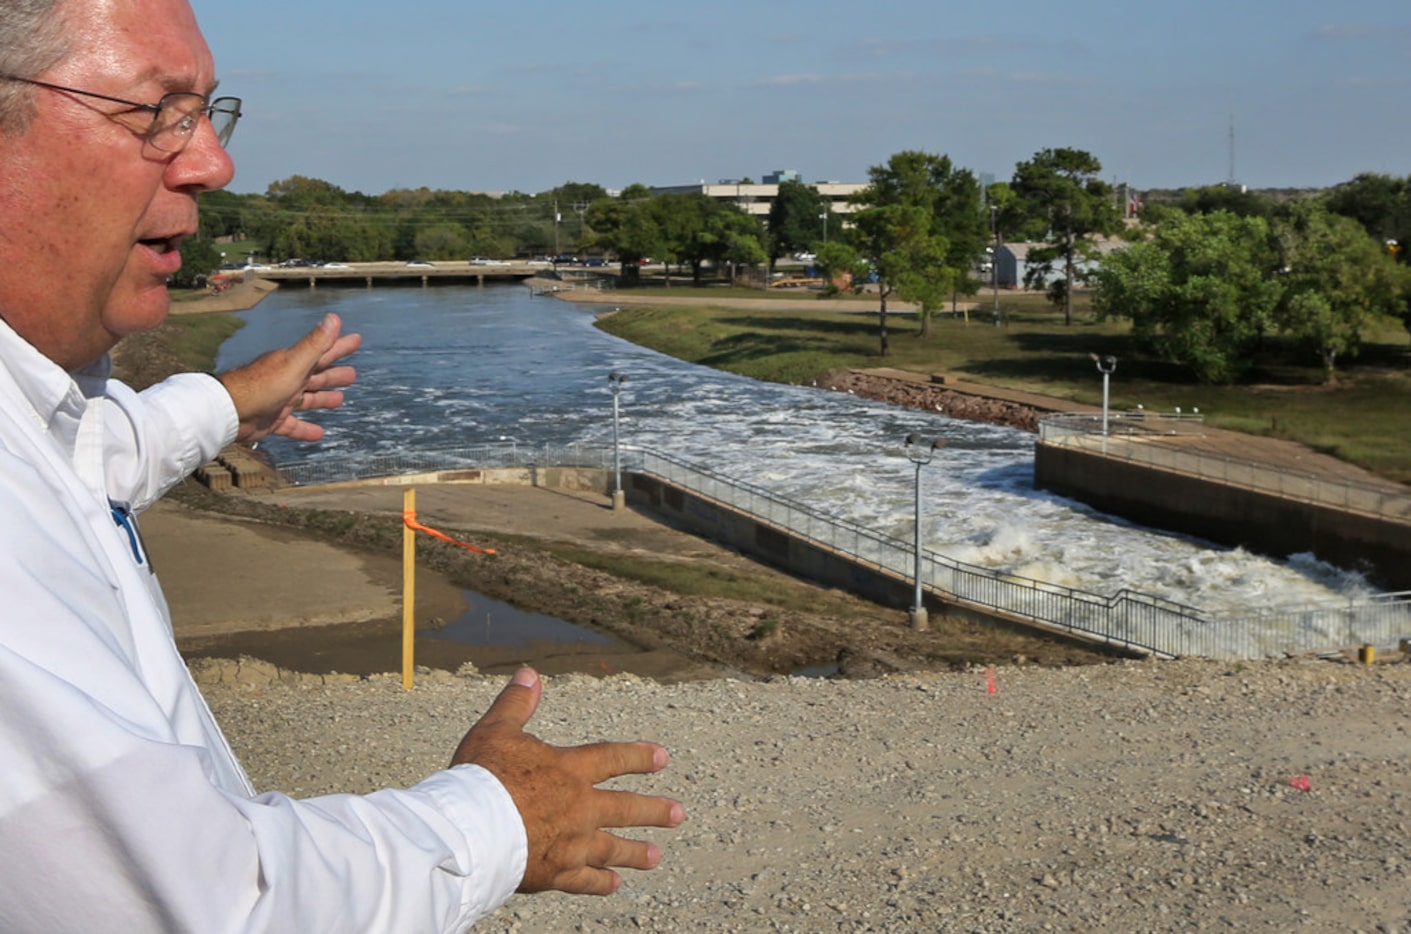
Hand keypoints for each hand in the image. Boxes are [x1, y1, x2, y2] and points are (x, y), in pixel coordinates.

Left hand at [216, 313, 361, 443]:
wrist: (229, 411)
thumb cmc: (262, 386)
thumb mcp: (294, 364)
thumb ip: (315, 344)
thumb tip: (334, 318)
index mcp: (295, 364)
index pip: (323, 353)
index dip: (340, 346)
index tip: (356, 339)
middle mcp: (289, 380)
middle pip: (317, 376)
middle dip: (335, 375)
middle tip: (353, 375)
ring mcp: (281, 400)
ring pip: (307, 400)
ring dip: (323, 399)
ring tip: (340, 400)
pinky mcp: (274, 420)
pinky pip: (293, 425)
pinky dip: (306, 429)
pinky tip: (319, 433)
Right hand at [452, 668, 683, 894]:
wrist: (469, 831)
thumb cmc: (480, 777)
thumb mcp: (496, 730)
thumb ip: (516, 703)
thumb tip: (529, 673)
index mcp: (568, 770)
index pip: (612, 758)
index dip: (638, 756)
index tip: (662, 758)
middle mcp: (579, 807)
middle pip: (624, 808)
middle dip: (654, 810)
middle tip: (679, 814)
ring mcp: (571, 843)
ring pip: (612, 848)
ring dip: (635, 851)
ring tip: (656, 856)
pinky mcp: (555, 873)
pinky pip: (585, 880)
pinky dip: (600, 883)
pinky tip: (615, 885)